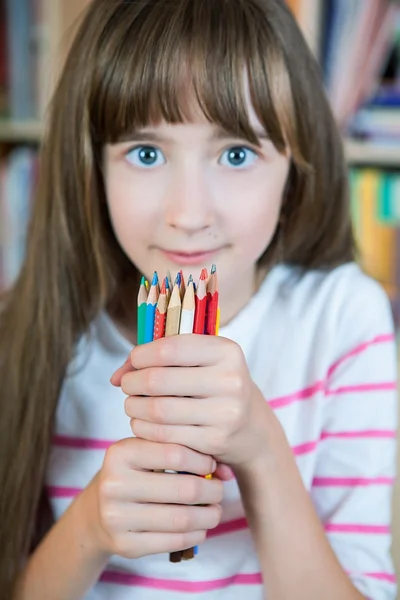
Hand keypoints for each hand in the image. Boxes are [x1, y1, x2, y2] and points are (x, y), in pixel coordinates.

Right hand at [90, 437, 222, 558]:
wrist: (98, 510)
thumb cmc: (135, 473)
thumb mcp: (150, 452)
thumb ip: (185, 452)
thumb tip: (226, 471)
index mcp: (120, 453)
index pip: (176, 453)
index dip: (203, 460)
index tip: (211, 465)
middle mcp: (113, 484)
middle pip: (184, 489)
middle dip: (212, 490)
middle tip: (219, 490)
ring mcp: (116, 517)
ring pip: (182, 518)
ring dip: (209, 515)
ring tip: (214, 510)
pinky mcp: (124, 545)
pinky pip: (173, 541)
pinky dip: (196, 534)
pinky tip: (200, 527)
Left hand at [111, 335, 270, 470]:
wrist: (250, 429)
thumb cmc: (213, 387)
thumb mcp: (200, 363)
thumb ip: (159, 359)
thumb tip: (116, 376)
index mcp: (227, 351)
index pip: (169, 348)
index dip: (141, 355)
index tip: (134, 362)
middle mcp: (231, 380)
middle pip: (158, 380)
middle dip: (132, 383)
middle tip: (127, 386)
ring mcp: (226, 412)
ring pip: (157, 410)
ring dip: (134, 407)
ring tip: (132, 405)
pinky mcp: (216, 440)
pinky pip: (164, 435)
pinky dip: (144, 429)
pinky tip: (143, 423)